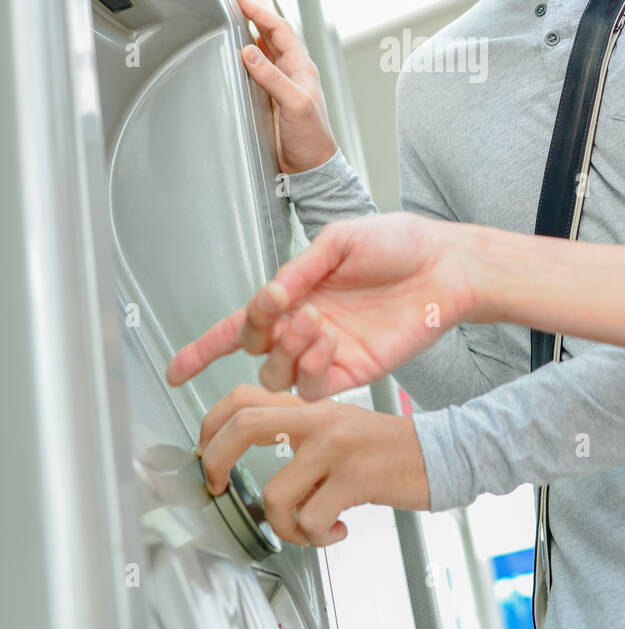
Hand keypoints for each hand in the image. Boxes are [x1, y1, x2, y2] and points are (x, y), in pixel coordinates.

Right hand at [167, 212, 484, 396]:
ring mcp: (327, 353)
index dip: (204, 349)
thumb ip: (299, 270)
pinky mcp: (352, 373)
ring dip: (284, 349)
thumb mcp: (339, 241)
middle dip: (257, 330)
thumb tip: (268, 295)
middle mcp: (305, 327)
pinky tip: (329, 340)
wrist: (445, 265)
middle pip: (252, 349)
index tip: (176, 370)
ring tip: (314, 322)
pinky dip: (310, 367)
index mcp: (295, 293)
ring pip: (276, 375)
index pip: (238, 327)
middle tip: (285, 307)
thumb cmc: (399, 244)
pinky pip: (312, 387)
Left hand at [196, 383, 429, 545]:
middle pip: (244, 426)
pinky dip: (317, 536)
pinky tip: (335, 529)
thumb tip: (249, 461)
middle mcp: (319, 420)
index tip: (206, 453)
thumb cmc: (384, 448)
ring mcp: (336, 447)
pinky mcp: (355, 478)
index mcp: (309, 406)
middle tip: (219, 488)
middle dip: (216, 462)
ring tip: (308, 527)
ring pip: (274, 494)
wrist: (437, 453)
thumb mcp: (337, 425)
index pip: (243, 396)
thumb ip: (296, 433)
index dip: (211, 424)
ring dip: (284, 526)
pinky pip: (310, 520)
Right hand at [234, 0, 336, 173]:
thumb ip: (272, 78)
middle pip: (274, 30)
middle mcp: (293, 70)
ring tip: (241, 4)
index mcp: (301, 67)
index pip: (279, 30)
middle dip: (258, 6)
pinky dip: (251, 46)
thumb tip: (249, 52)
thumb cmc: (310, 138)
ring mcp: (284, 81)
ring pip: (267, 43)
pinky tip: (243, 43)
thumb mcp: (293, 105)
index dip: (260, 11)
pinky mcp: (274, 95)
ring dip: (254, 23)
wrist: (312, 167)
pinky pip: (261, 62)